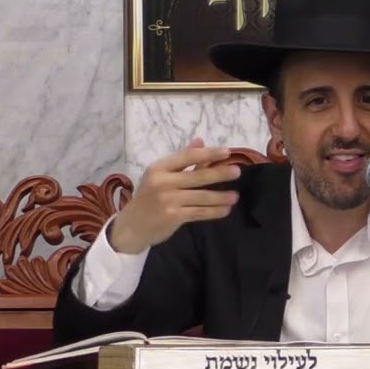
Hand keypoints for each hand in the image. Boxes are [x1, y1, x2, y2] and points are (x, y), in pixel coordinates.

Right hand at [109, 138, 240, 253]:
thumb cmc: (149, 198)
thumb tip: (200, 141)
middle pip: (197, 176)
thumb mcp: (161, 176)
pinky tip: (225, 210)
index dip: (209, 153)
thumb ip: (182, 160)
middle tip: (237, 172)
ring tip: (235, 196)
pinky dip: (214, 212)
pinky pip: (199, 212)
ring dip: (221, 197)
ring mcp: (168, 200)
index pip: (188, 156)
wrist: (132, 227)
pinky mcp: (173, 216)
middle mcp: (162, 182)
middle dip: (220, 174)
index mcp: (159, 168)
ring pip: (201, 197)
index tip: (227, 152)